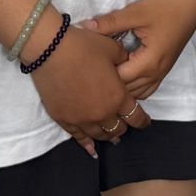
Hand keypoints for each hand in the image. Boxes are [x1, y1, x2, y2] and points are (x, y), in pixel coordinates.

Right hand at [29, 17, 149, 152]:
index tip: (145, 121)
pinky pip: (78, 137)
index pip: (135, 116)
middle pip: (118, 128)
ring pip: (100, 135)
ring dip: (107, 136)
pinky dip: (87, 144)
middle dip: (123, 126)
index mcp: (118, 97)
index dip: (142, 120)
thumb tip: (126, 64)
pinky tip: (91, 149)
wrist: (50, 50)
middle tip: (124, 124)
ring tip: (111, 137)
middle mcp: (102, 113)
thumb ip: (124, 60)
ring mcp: (82, 119)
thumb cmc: (83, 46)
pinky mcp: (64, 119)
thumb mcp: (112, 49)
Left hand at [85, 0, 195, 102]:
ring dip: (123, 87)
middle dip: (111, 83)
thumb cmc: (164, 7)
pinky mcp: (164, 69)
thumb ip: (109, 23)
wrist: (190, 3)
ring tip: (108, 72)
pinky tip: (124, 75)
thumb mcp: (135, 13)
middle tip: (94, 68)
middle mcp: (156, 73)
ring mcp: (162, 73)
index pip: (119, 80)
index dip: (103, 72)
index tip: (91, 62)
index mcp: (149, 62)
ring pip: (138, 93)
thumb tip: (84, 28)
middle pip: (128, 91)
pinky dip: (135, 87)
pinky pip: (148, 88)